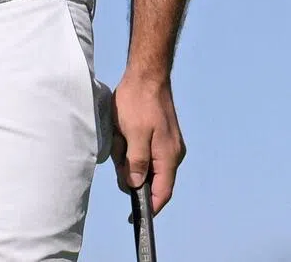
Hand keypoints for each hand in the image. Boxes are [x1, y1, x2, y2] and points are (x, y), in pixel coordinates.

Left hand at [110, 73, 185, 213]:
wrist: (146, 74)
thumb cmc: (139, 102)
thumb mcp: (133, 133)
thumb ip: (136, 162)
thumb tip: (136, 185)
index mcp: (168, 157)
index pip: (161, 193)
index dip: (148, 207)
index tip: (133, 216)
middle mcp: (172, 154)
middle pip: (149, 177)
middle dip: (129, 168)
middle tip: (119, 147)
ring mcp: (166, 144)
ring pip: (143, 162)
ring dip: (127, 152)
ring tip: (120, 132)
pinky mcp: (159, 134)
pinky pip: (142, 149)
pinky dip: (129, 143)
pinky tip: (122, 128)